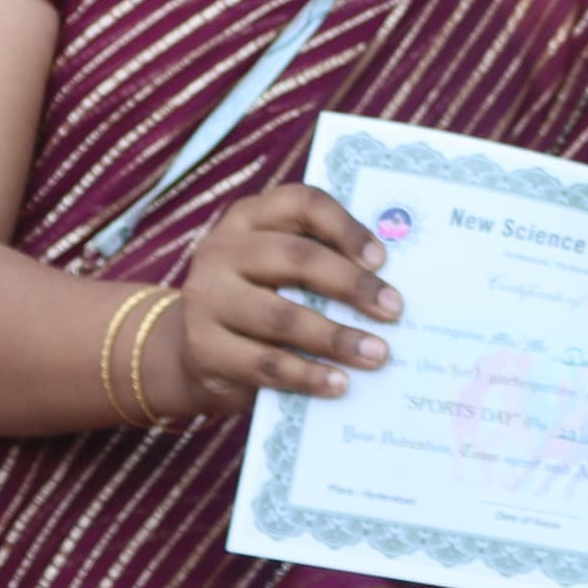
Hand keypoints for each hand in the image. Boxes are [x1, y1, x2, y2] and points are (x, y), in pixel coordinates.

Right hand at [147, 182, 402, 422]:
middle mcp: (223, 250)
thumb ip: (319, 264)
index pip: (301, 203)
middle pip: (296, 258)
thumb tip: (388, 287)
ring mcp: (207, 298)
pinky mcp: (203, 348)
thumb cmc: (257, 300)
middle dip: (351, 285)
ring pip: (281, 316)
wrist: (193, 351)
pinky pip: (264, 363)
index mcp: (249, 218)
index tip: (381, 258)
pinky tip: (339, 384)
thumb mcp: (278, 271)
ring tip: (376, 354)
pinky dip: (307, 376)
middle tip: (394, 309)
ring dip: (336, 338)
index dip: (344, 227)